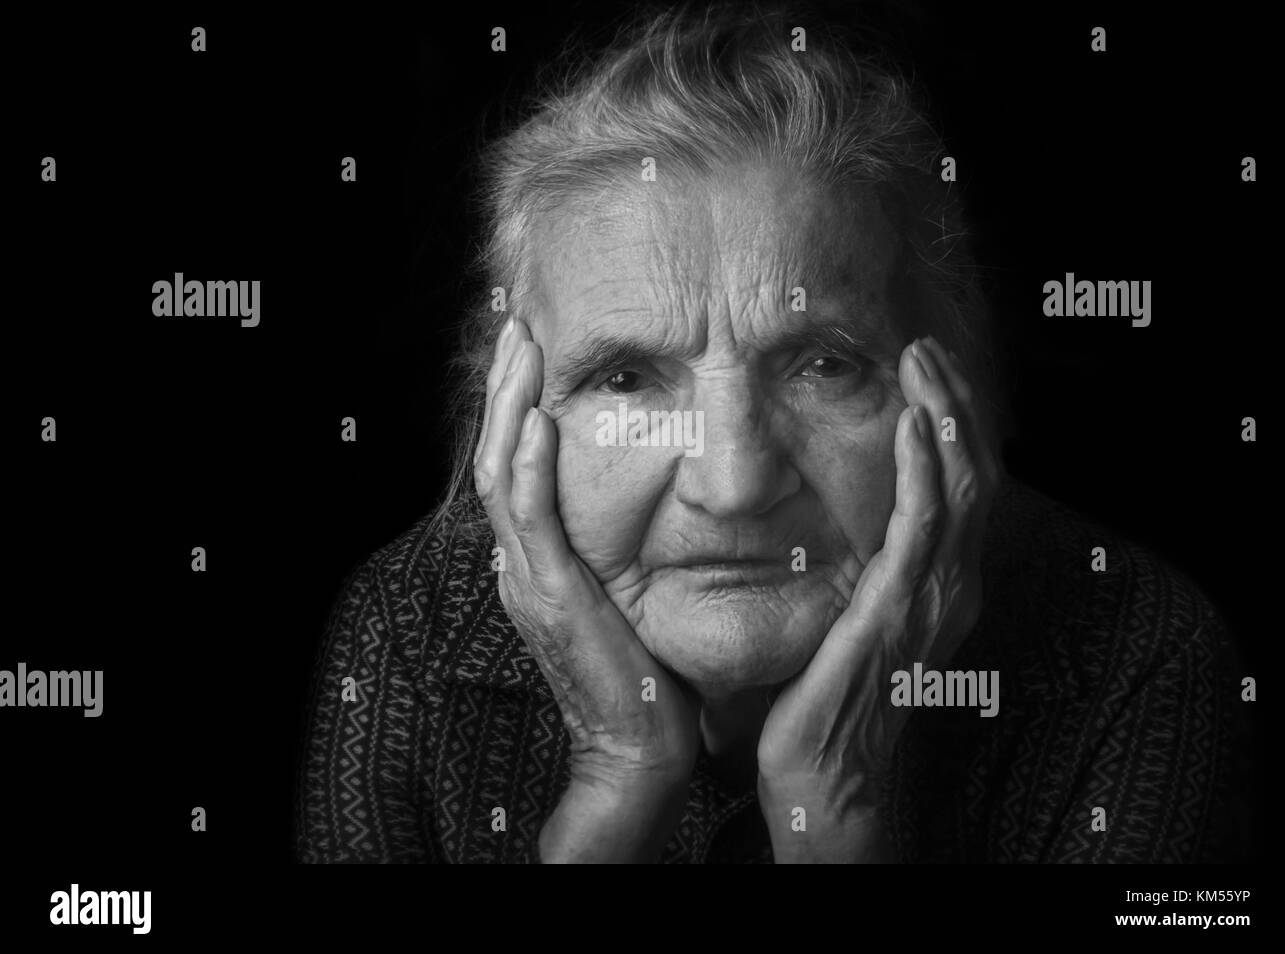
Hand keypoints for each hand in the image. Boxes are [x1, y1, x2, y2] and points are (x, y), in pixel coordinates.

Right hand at [473, 317, 699, 860]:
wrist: (640, 746)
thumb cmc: (645, 671)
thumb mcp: (626, 592)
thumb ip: (619, 545)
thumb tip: (652, 492)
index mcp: (536, 559)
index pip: (514, 464)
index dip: (515, 403)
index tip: (533, 348)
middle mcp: (520, 562)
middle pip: (496, 455)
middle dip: (504, 387)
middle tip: (518, 324)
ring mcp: (527, 578)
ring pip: (500, 475)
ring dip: (508, 407)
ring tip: (520, 348)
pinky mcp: (549, 596)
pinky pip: (529, 519)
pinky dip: (527, 465)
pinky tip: (535, 419)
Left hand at [755, 336, 1000, 861]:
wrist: (826, 771)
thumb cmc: (831, 695)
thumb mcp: (858, 615)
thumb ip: (867, 566)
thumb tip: (844, 516)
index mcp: (943, 583)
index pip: (964, 484)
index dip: (955, 422)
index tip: (928, 370)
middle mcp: (952, 585)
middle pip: (974, 472)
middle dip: (955, 402)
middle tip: (926, 344)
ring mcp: (932, 598)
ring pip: (959, 487)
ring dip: (944, 416)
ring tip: (923, 361)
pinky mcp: (896, 610)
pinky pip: (921, 527)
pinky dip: (923, 469)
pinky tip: (913, 424)